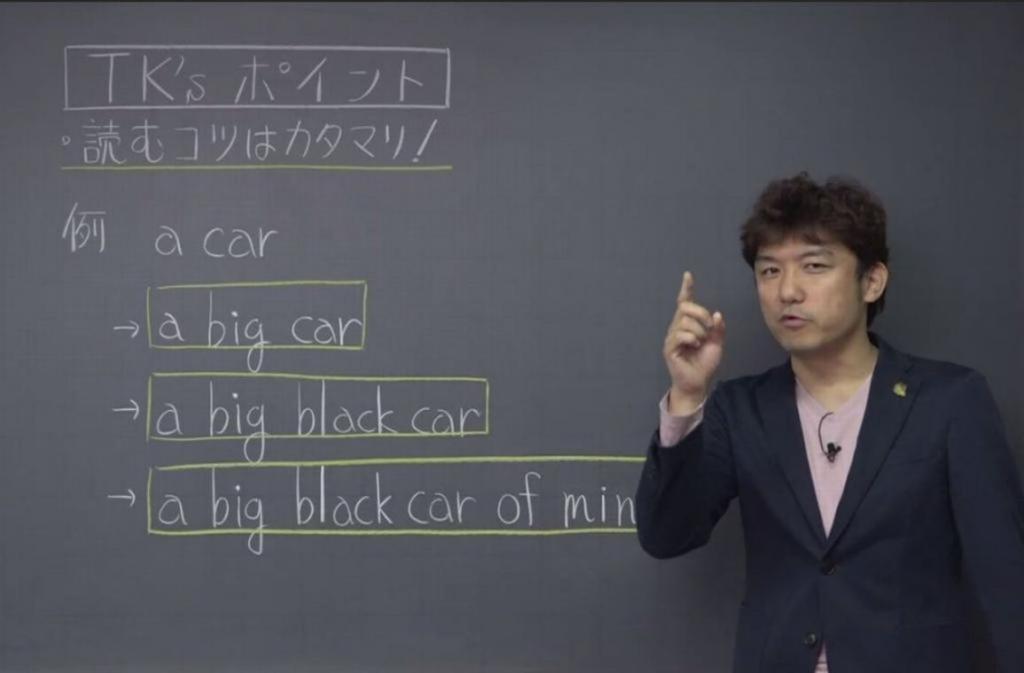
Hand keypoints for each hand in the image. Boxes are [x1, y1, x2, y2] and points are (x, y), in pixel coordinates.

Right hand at [662, 271, 725, 411]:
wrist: (698, 383)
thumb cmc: (705, 363)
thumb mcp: (717, 343)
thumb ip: (718, 328)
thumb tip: (717, 314)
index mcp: (688, 324)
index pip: (685, 302)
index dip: (686, 288)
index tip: (688, 275)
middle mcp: (677, 327)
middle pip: (686, 307)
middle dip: (702, 314)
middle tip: (710, 328)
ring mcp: (672, 337)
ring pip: (685, 321)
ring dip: (699, 331)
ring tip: (701, 342)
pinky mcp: (669, 348)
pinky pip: (680, 334)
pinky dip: (692, 338)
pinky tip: (695, 346)